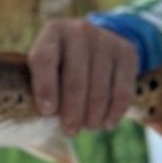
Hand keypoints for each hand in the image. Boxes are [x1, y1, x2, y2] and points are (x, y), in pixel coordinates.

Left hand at [28, 19, 137, 135]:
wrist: (94, 45)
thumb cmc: (58, 66)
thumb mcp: (42, 68)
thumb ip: (34, 91)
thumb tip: (38, 124)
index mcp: (51, 33)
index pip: (44, 59)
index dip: (45, 87)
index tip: (47, 112)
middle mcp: (79, 31)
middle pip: (75, 80)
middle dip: (72, 112)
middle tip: (69, 130)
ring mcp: (105, 40)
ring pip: (99, 89)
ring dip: (93, 116)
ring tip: (87, 126)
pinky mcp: (127, 52)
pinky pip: (123, 90)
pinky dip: (114, 112)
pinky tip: (107, 123)